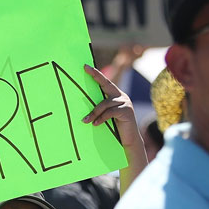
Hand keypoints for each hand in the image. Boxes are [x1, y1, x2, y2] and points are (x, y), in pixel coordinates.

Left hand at [81, 64, 146, 195]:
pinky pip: (110, 112)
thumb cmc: (113, 130)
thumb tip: (81, 105)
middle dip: (96, 76)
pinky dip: (101, 118)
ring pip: (105, 103)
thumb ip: (98, 109)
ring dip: (93, 113)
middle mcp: (121, 96)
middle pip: (106, 84)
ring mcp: (125, 102)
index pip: (104, 82)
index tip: (85, 66)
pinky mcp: (126, 111)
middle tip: (85, 70)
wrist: (127, 142)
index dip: (96, 74)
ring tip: (86, 121)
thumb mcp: (104, 117)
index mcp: (115, 96)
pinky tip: (95, 124)